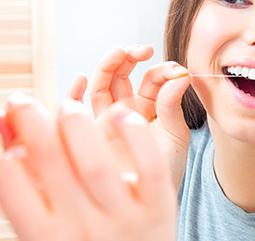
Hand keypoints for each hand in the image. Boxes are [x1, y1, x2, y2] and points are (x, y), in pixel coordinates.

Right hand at [0, 84, 176, 239]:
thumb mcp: (47, 220)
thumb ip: (26, 175)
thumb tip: (5, 119)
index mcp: (45, 237)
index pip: (10, 183)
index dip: (6, 155)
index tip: (13, 148)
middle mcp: (82, 230)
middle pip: (50, 159)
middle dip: (29, 117)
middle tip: (22, 102)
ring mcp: (123, 220)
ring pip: (95, 161)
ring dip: (75, 121)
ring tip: (69, 109)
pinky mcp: (158, 208)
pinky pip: (150, 165)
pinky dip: (135, 133)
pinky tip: (120, 116)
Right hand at [88, 45, 191, 188]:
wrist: (148, 205)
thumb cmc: (164, 173)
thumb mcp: (176, 137)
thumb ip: (173, 107)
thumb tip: (181, 75)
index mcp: (150, 107)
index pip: (152, 79)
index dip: (162, 69)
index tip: (175, 70)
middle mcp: (125, 109)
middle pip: (122, 74)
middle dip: (129, 56)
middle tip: (142, 49)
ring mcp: (105, 119)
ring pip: (101, 84)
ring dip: (107, 64)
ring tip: (118, 52)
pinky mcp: (88, 132)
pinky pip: (76, 107)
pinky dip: (74, 90)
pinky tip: (80, 78)